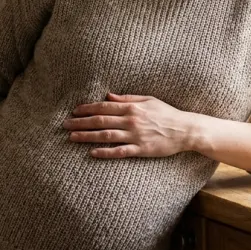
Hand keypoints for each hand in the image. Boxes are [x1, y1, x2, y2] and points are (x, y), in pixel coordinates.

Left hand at [64, 93, 198, 158]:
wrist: (185, 129)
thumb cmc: (167, 113)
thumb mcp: (148, 100)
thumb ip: (128, 98)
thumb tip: (108, 96)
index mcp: (132, 107)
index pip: (104, 107)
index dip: (87, 109)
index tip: (74, 111)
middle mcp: (131, 121)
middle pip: (100, 121)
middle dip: (81, 122)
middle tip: (65, 124)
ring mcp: (135, 136)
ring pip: (106, 135)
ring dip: (87, 136)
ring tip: (72, 137)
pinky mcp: (140, 149)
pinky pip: (119, 151)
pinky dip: (105, 152)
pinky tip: (92, 153)